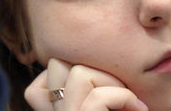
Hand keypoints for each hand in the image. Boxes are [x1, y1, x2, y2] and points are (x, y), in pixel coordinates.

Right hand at [24, 58, 147, 109]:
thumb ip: (92, 94)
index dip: (77, 76)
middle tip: (121, 96)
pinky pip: (96, 95)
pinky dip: (123, 98)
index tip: (110, 95)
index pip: (41, 81)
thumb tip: (86, 64)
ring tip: (128, 104)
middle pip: (57, 65)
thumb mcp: (106, 109)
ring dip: (110, 83)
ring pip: (75, 72)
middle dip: (95, 71)